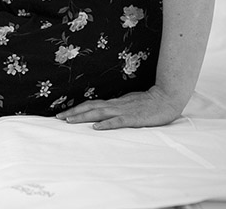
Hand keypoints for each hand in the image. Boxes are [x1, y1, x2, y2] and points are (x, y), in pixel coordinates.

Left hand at [55, 85, 183, 129]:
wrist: (167, 98)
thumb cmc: (148, 102)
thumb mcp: (128, 103)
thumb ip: (116, 107)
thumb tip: (102, 112)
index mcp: (114, 102)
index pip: (91, 105)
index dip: (76, 109)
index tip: (63, 114)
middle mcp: (115, 105)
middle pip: (90, 108)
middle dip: (73, 113)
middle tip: (58, 117)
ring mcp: (124, 110)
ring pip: (99, 113)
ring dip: (83, 117)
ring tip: (69, 121)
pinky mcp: (134, 118)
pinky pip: (118, 121)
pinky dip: (106, 124)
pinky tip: (96, 127)